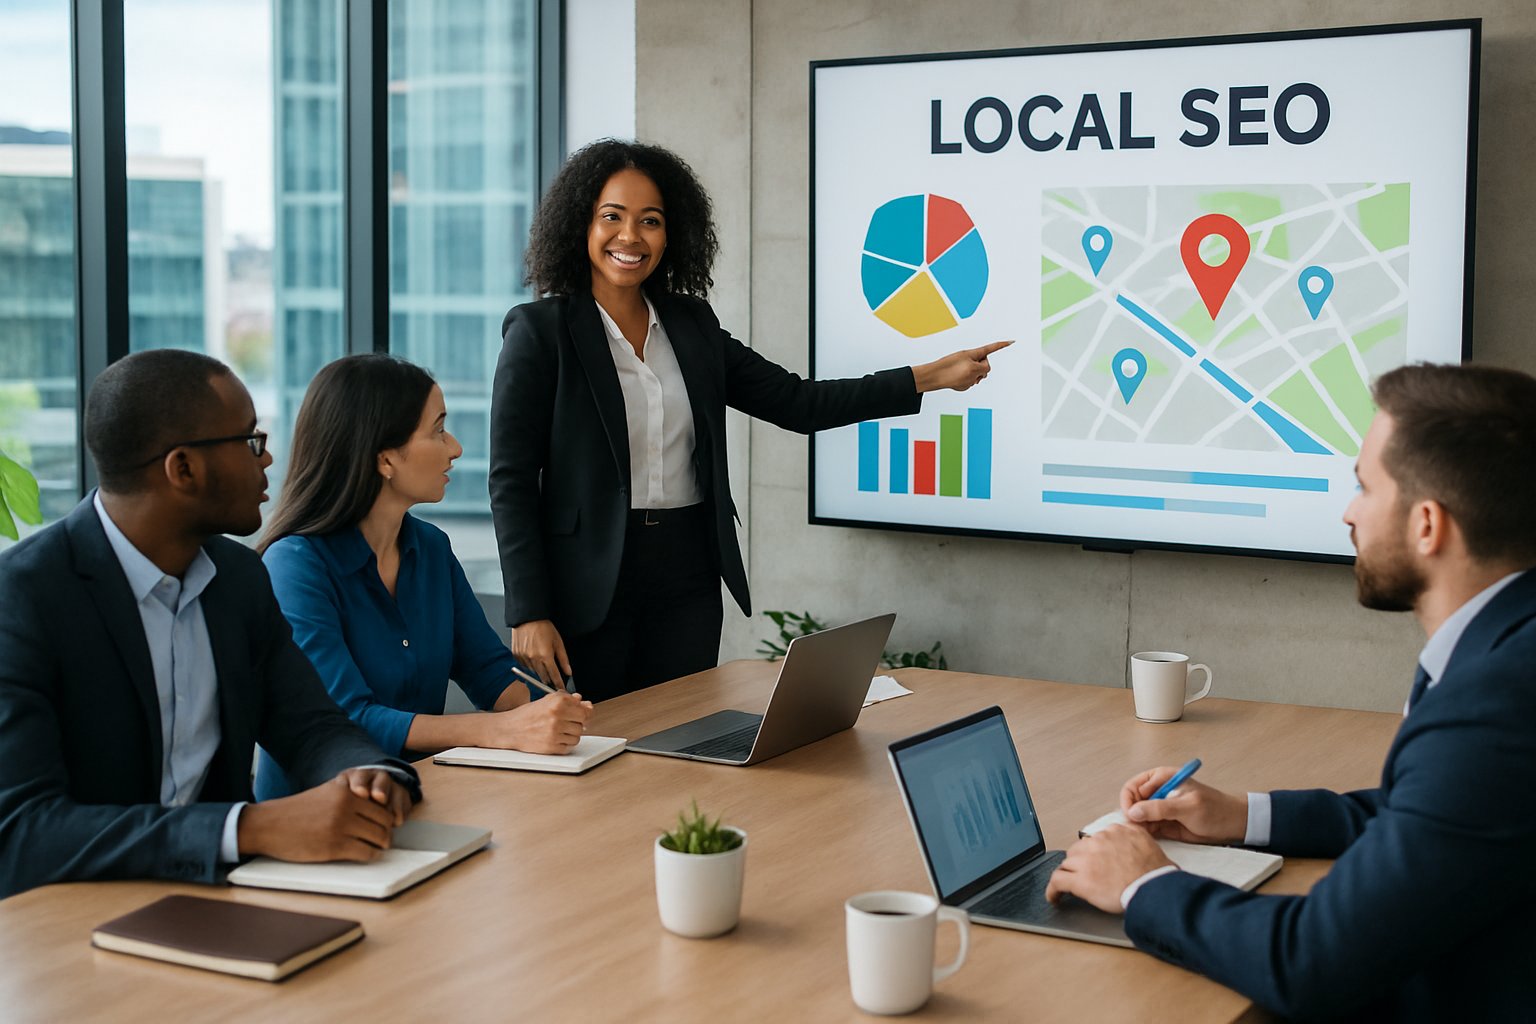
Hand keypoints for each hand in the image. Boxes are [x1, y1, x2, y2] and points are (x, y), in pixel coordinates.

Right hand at [237, 770, 409, 861]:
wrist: (268, 825)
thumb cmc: (297, 810)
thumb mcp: (325, 792)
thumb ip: (349, 794)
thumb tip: (376, 803)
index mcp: (345, 792)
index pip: (381, 805)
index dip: (385, 817)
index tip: (382, 825)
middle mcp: (346, 807)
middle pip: (384, 822)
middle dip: (386, 832)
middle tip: (382, 839)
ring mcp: (340, 827)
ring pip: (378, 838)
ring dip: (380, 845)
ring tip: (375, 847)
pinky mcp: (334, 847)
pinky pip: (366, 853)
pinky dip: (370, 855)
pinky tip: (365, 854)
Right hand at [478, 691, 592, 753]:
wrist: (509, 729)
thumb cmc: (527, 715)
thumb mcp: (546, 701)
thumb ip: (567, 700)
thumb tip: (584, 703)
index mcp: (558, 702)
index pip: (584, 710)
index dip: (582, 713)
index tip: (578, 714)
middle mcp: (557, 716)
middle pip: (583, 723)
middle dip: (577, 723)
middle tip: (567, 723)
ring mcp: (555, 732)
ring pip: (577, 736)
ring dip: (571, 735)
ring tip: (559, 731)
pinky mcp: (551, 746)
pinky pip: (569, 747)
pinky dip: (565, 744)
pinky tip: (555, 738)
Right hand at [511, 619, 571, 688]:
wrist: (527, 618)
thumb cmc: (544, 627)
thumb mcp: (558, 642)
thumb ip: (563, 659)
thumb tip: (568, 671)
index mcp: (545, 656)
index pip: (554, 676)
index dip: (559, 684)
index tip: (561, 688)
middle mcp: (533, 659)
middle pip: (543, 677)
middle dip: (549, 679)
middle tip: (554, 678)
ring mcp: (524, 658)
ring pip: (534, 673)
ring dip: (540, 672)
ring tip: (543, 662)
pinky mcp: (516, 656)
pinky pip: (525, 667)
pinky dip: (530, 666)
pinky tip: (533, 658)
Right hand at [912, 340, 1011, 392]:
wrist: (935, 376)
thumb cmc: (948, 364)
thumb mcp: (964, 354)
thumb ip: (978, 357)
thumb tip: (986, 366)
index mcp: (975, 366)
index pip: (989, 354)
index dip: (1001, 345)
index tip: (1012, 341)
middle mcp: (975, 376)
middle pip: (985, 366)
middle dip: (979, 362)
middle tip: (965, 360)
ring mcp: (971, 383)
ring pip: (978, 374)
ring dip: (972, 369)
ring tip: (958, 367)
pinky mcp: (965, 388)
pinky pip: (971, 380)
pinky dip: (966, 376)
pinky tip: (956, 375)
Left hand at [1045, 825, 1172, 913]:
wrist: (1154, 889)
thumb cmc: (1156, 874)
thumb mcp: (1149, 844)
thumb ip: (1135, 838)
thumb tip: (1133, 846)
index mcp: (1115, 831)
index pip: (1095, 839)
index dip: (1093, 852)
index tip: (1093, 860)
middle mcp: (1099, 841)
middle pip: (1078, 850)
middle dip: (1080, 862)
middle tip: (1084, 875)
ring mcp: (1087, 859)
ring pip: (1067, 864)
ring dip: (1069, 874)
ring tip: (1069, 885)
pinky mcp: (1080, 879)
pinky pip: (1057, 881)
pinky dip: (1053, 890)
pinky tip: (1054, 897)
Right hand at [1119, 765, 1248, 844]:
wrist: (1232, 825)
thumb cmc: (1214, 810)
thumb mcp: (1187, 807)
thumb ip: (1160, 808)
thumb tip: (1133, 812)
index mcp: (1160, 778)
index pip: (1132, 787)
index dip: (1129, 802)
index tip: (1132, 817)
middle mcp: (1156, 792)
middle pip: (1132, 803)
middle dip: (1132, 816)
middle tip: (1139, 830)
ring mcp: (1159, 808)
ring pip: (1137, 817)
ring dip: (1138, 827)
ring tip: (1146, 836)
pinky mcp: (1163, 823)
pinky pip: (1146, 828)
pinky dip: (1145, 834)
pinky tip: (1150, 839)